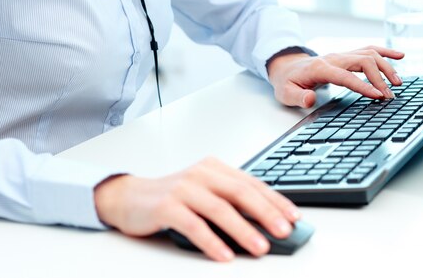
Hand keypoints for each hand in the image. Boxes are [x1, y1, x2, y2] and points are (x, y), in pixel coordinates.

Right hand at [94, 157, 300, 261]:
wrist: (128, 197)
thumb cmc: (171, 197)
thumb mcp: (204, 192)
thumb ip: (230, 202)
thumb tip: (264, 224)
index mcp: (215, 168)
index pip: (252, 183)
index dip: (275, 200)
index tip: (294, 216)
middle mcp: (202, 174)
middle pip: (240, 193)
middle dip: (266, 213)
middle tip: (285, 231)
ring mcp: (183, 188)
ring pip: (220, 209)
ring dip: (243, 230)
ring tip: (260, 247)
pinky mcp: (166, 205)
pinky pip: (194, 225)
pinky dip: (211, 241)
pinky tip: (224, 255)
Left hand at [267, 45, 404, 107]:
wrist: (287, 68)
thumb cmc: (288, 82)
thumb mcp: (285, 93)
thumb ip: (298, 97)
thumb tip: (310, 99)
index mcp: (320, 67)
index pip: (345, 76)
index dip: (363, 85)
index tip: (378, 96)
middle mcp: (334, 58)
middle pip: (363, 61)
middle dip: (379, 78)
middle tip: (390, 96)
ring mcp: (342, 55)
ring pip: (369, 54)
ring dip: (386, 66)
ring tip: (398, 83)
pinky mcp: (348, 56)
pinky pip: (369, 49)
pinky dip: (385, 51)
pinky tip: (400, 56)